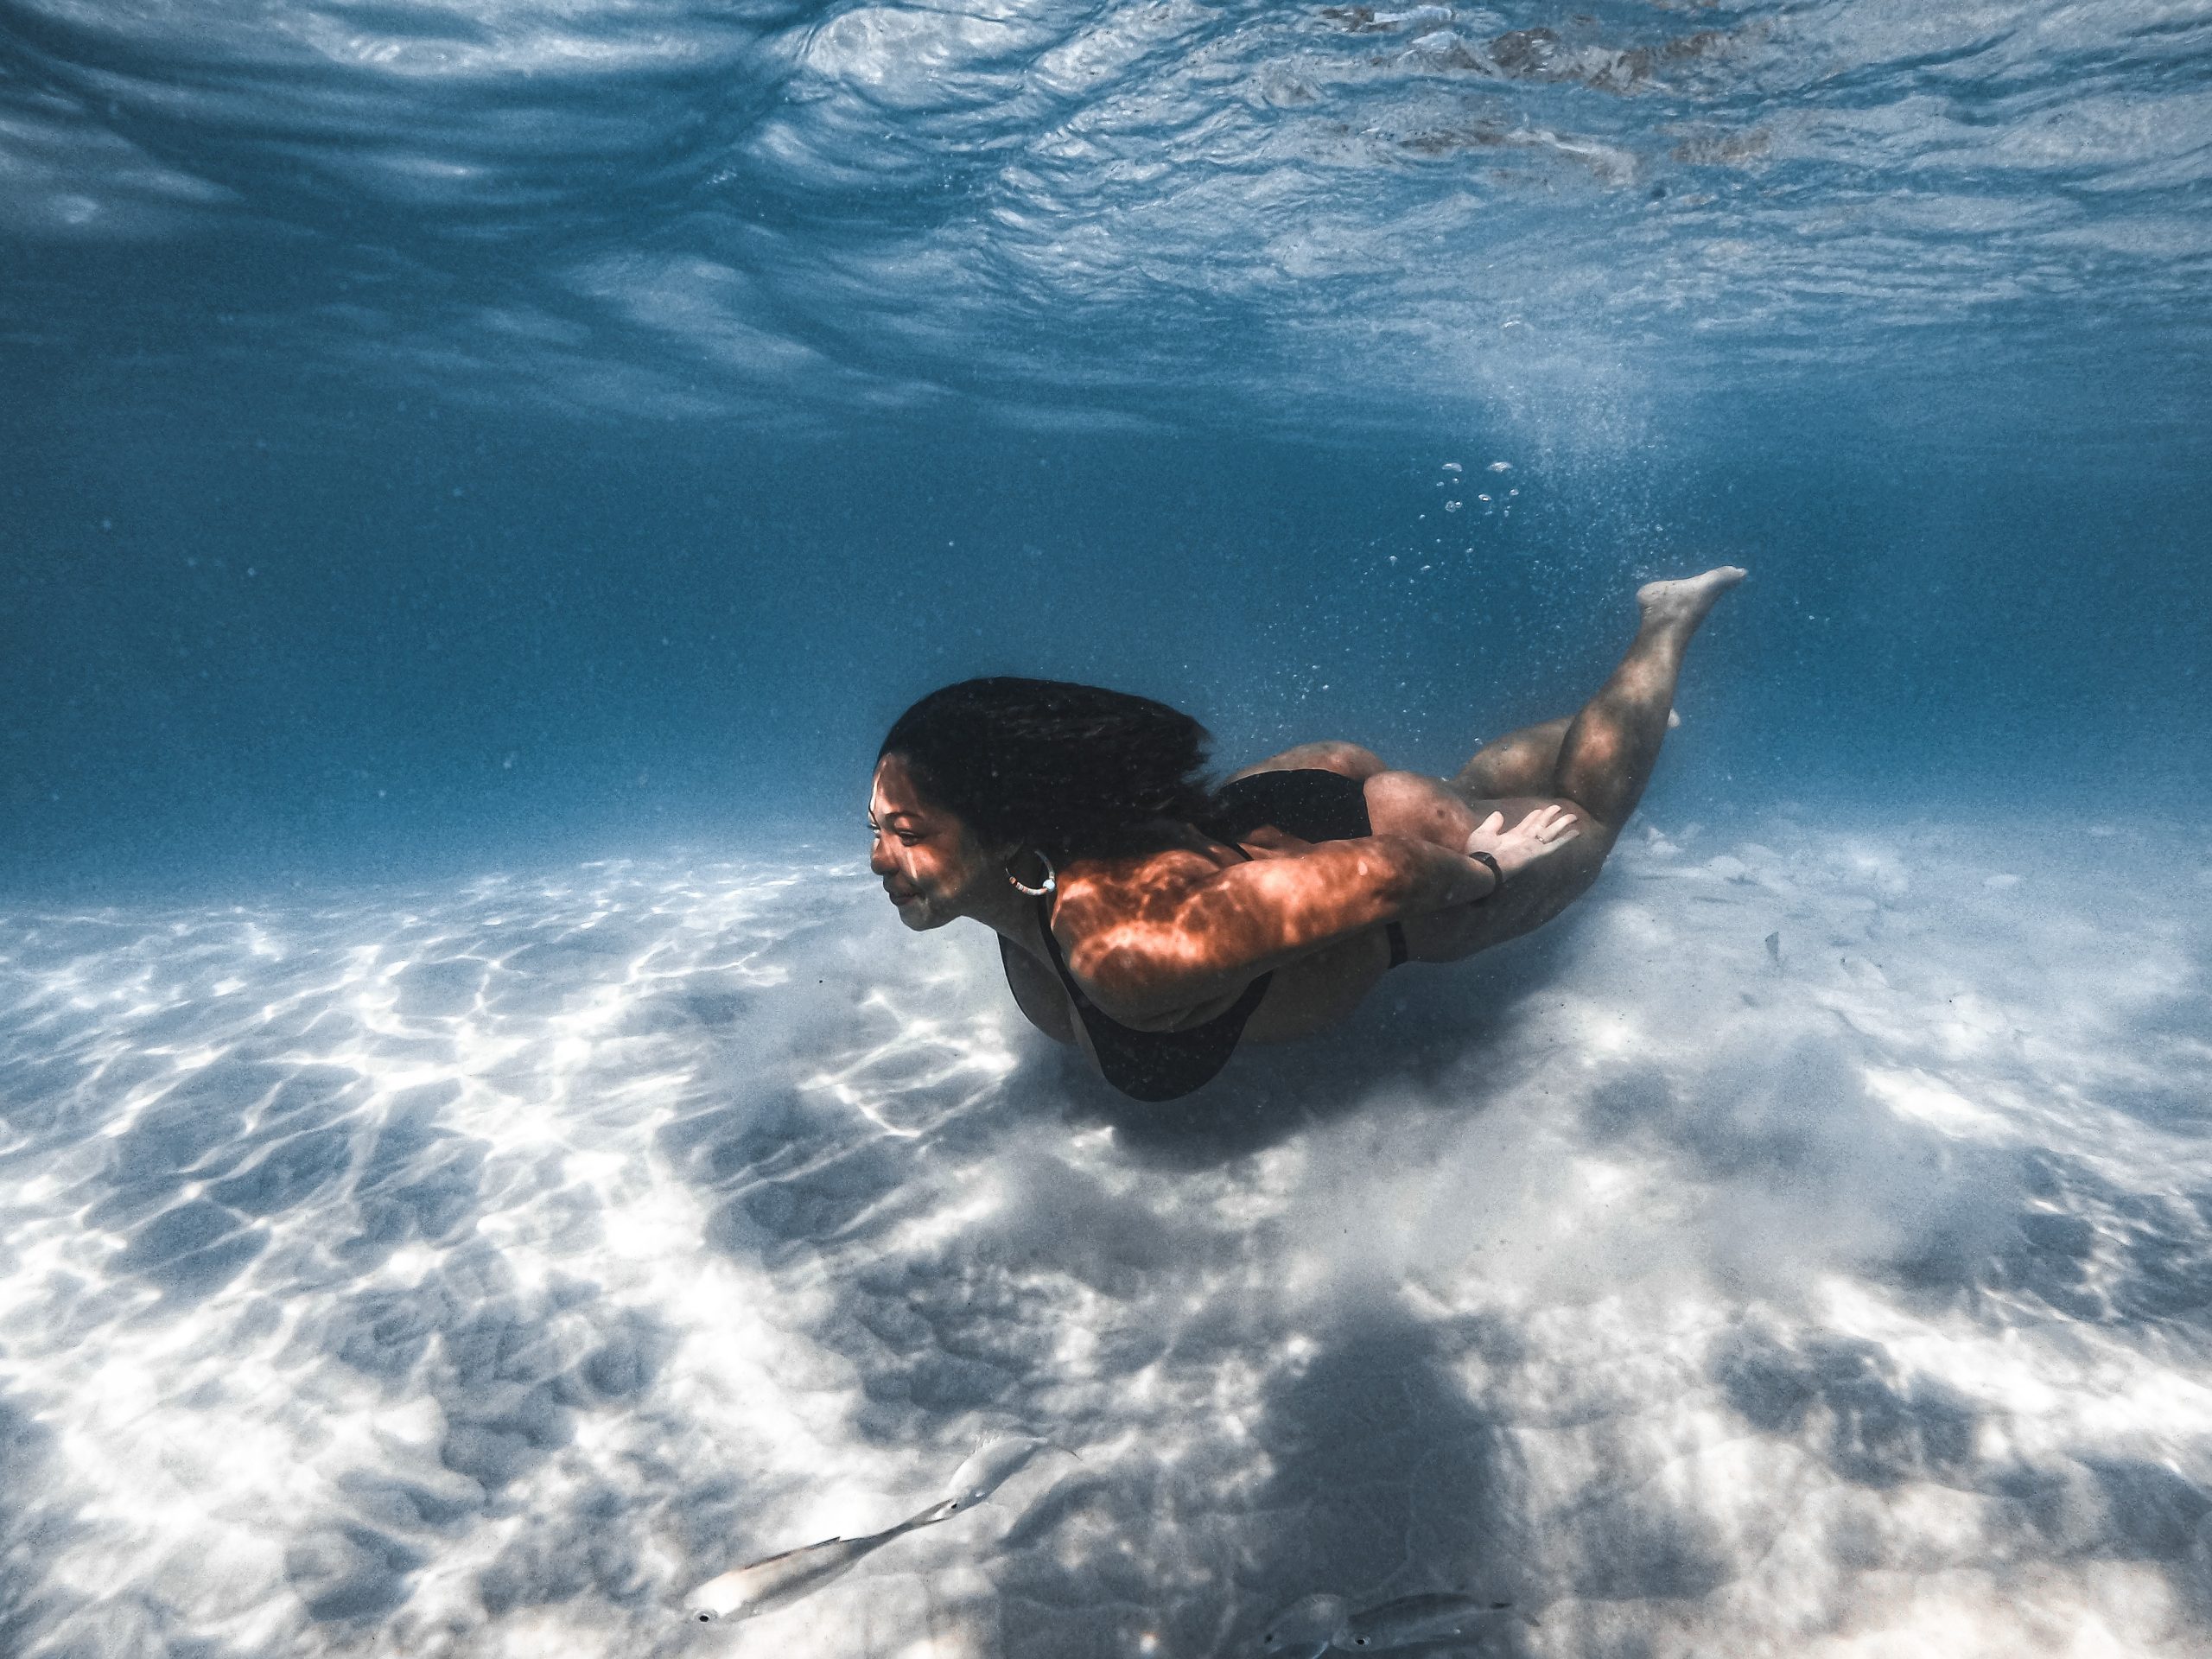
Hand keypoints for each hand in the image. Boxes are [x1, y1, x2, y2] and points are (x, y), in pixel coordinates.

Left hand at [1465, 804, 1581, 879]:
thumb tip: (1498, 813)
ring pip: (1550, 832)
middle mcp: (1524, 841)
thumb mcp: (1483, 833)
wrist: (1482, 867)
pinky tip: (1576, 833)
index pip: (1526, 824)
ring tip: (1573, 816)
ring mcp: (1532, 847)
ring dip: (1562, 824)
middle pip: (1540, 825)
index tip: (1540, 809)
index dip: (1534, 816)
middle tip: (1559, 807)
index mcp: (1512, 836)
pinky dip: (1566, 839)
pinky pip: (1555, 844)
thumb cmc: (1479, 852)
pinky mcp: (1537, 853)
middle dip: (1550, 816)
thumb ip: (1492, 824)